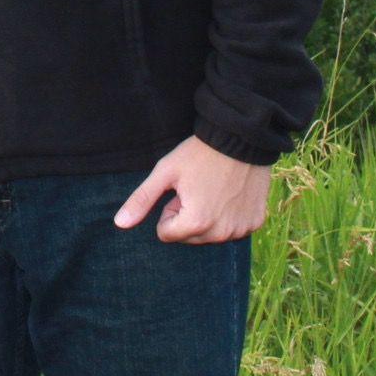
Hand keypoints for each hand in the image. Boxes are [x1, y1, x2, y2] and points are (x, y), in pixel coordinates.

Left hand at [113, 135, 271, 243]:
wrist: (241, 138)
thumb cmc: (199, 154)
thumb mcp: (165, 172)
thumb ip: (141, 200)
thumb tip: (119, 224)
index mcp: (195, 223)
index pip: (166, 233)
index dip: (169, 209)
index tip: (180, 190)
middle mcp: (220, 233)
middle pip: (188, 237)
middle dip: (187, 216)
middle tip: (197, 188)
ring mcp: (241, 230)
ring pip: (210, 235)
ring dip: (208, 218)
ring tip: (214, 189)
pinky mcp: (255, 223)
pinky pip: (233, 229)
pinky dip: (229, 216)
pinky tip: (231, 193)